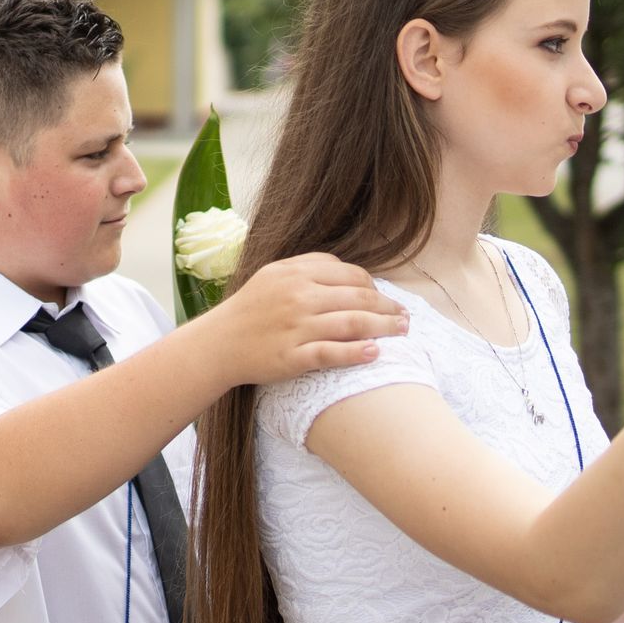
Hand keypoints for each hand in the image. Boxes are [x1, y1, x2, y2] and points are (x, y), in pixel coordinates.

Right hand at [208, 253, 407, 382]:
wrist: (218, 343)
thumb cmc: (250, 309)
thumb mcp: (274, 274)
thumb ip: (310, 266)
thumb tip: (349, 270)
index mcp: (296, 273)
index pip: (351, 275)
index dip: (375, 287)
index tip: (385, 300)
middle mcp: (298, 297)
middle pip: (358, 298)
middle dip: (388, 307)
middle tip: (405, 318)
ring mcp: (295, 327)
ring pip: (352, 324)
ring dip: (383, 327)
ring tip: (401, 332)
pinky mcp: (292, 356)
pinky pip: (331, 353)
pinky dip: (356, 353)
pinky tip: (375, 352)